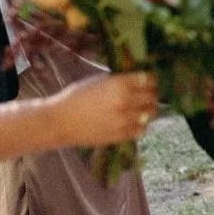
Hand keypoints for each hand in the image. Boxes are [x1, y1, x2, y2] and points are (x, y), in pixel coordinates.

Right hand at [44, 71, 160, 145]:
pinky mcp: (120, 136)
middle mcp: (125, 102)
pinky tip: (133, 120)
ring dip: (148, 110)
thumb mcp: (98, 80)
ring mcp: (124, 121)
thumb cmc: (76, 96)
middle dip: (152, 94)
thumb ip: (119, 79)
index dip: (151, 80)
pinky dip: (140, 124)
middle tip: (148, 94)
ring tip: (142, 108)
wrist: (60, 121)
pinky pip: (141, 130)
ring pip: (150, 114)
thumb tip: (138, 78)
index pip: (149, 80)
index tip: (149, 80)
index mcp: (119, 84)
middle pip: (153, 97)